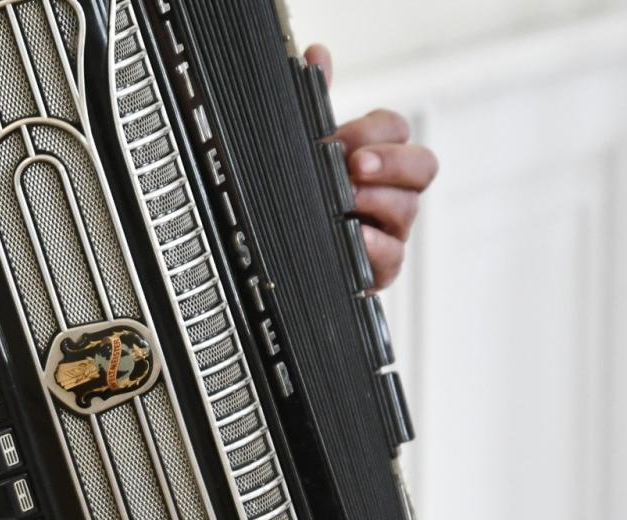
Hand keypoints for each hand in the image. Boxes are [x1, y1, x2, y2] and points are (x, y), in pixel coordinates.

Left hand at [305, 44, 439, 290]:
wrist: (293, 258)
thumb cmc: (313, 200)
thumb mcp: (310, 151)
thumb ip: (316, 103)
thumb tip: (317, 53)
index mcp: (381, 157)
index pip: (396, 130)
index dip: (372, 131)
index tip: (336, 138)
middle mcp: (394, 191)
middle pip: (423, 166)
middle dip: (391, 161)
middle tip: (354, 165)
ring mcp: (391, 229)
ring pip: (407, 209)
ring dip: (377, 200)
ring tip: (346, 199)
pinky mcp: (380, 268)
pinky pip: (392, 257)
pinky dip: (376, 246)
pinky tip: (357, 237)